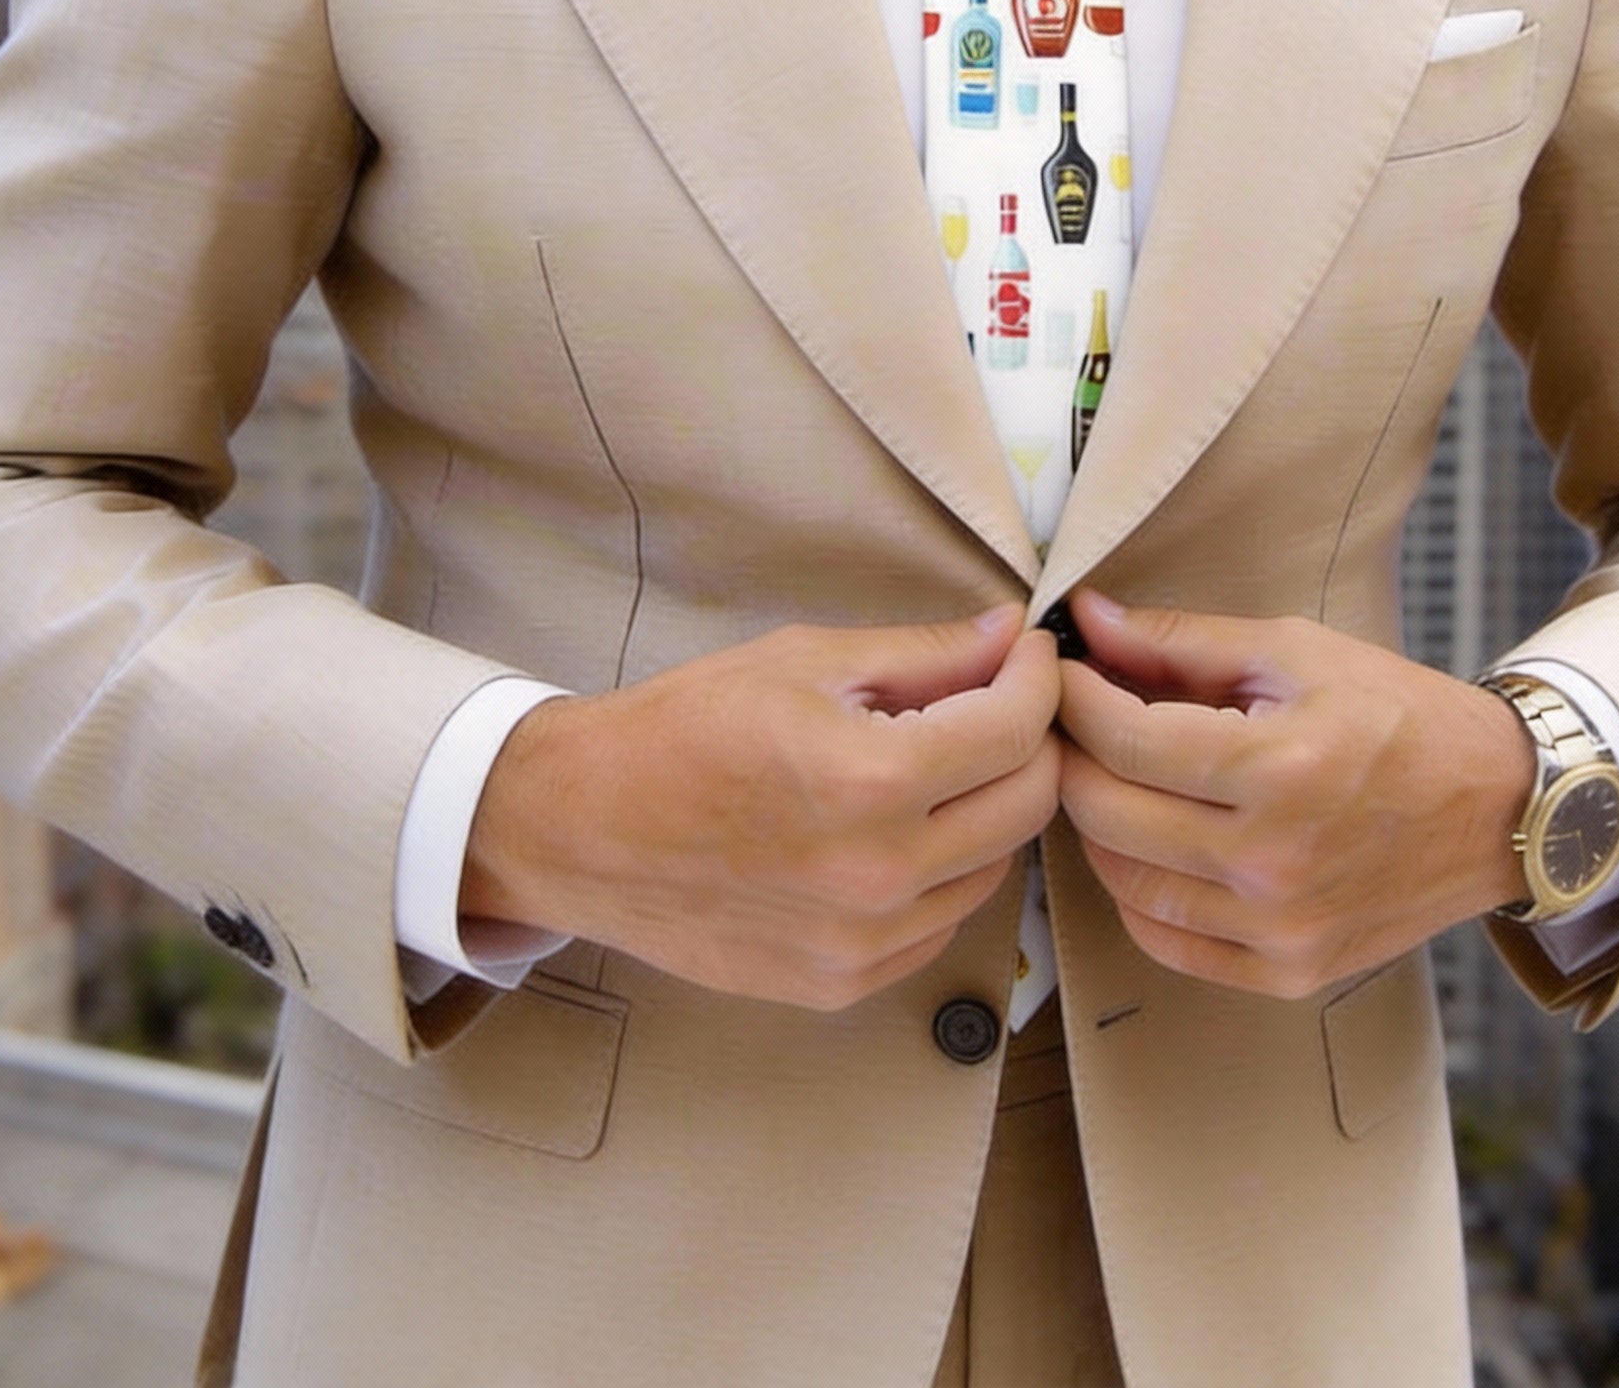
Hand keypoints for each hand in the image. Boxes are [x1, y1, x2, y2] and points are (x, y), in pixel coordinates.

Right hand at [463, 609, 1061, 1010]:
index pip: (1016, 728)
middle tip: (997, 703)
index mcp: (871, 780)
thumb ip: (922, 654)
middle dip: (1030, 740)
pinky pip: (941, 923)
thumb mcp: (802, 662)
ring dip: (988, 809)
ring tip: (938, 766)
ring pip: (995, 868)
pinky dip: (943, 873)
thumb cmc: (682, 728)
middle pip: (1029, 804)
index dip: (1037, 677)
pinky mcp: (843, 983)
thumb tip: (1011, 636)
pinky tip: (896, 832)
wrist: (581, 828)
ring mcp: (864, 942)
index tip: (1027, 655)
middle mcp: (880, 874)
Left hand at [1056, 593, 1536, 999]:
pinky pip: (1165, 943)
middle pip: (1106, 813)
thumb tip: (1085, 618)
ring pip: (1123, 882)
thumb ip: (1180, 641)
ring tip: (1108, 777)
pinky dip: (1135, 894)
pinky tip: (1146, 845)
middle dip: (1069, 756)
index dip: (1072, 698)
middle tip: (1070, 722)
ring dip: (1095, 825)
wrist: (1501, 808)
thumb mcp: (1295, 652)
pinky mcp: (1289, 972)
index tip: (1061, 672)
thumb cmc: (1399, 716)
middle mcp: (1276, 860)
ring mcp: (1281, 927)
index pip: (1123, 739)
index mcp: (1281, 767)